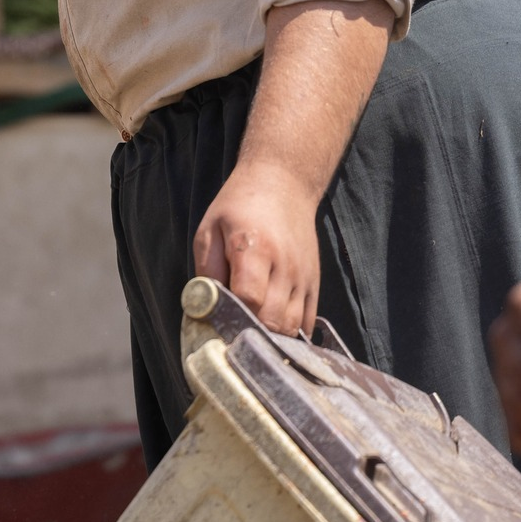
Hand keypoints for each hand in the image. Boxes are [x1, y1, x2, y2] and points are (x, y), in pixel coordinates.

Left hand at [194, 160, 321, 335]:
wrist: (283, 185)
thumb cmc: (238, 207)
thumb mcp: (209, 229)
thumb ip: (207, 269)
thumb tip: (206, 307)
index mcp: (255, 248)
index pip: (249, 297)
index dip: (233, 316)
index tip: (217, 323)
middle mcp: (285, 266)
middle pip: (273, 319)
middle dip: (250, 333)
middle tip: (230, 333)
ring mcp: (304, 277)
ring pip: (292, 327)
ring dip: (270, 336)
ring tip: (248, 333)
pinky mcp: (314, 284)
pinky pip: (307, 323)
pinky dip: (290, 334)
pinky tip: (271, 332)